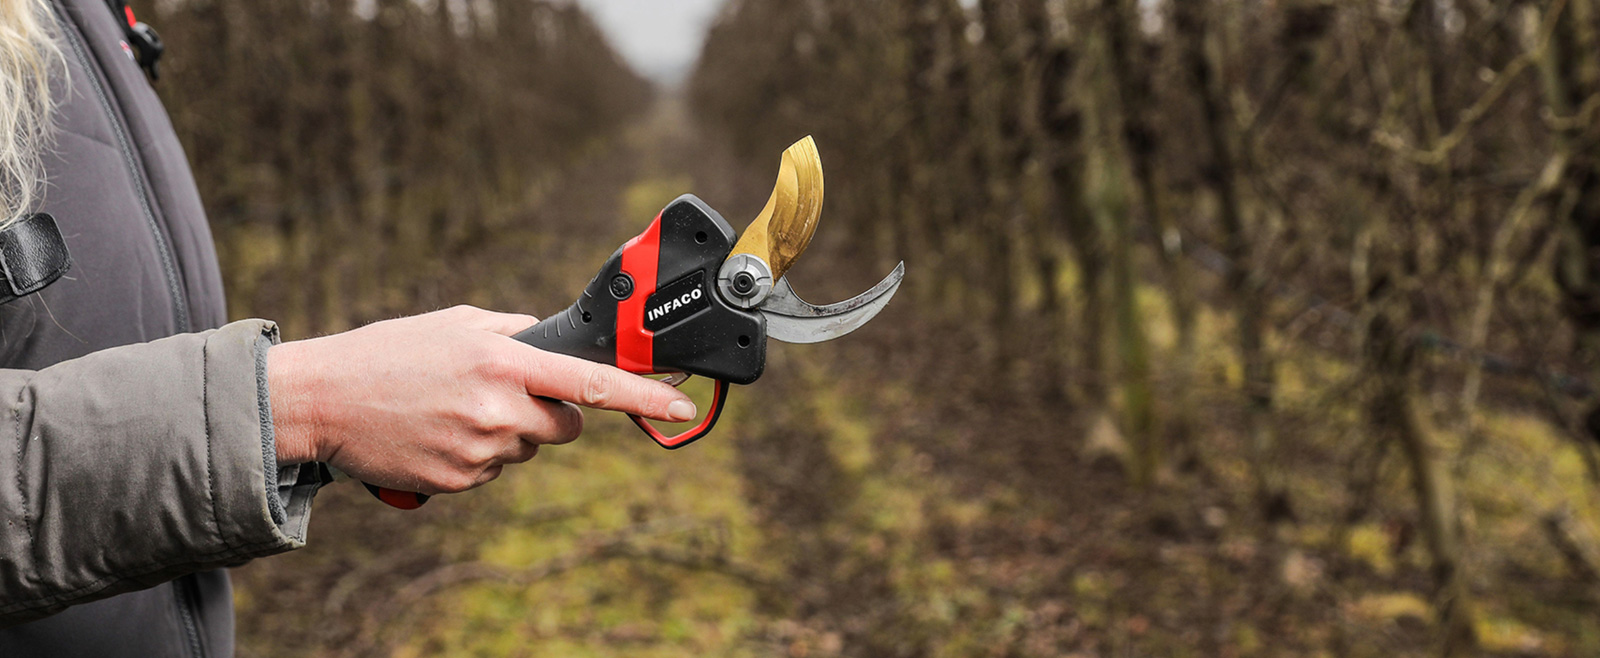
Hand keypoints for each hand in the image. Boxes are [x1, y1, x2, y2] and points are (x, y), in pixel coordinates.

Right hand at [267, 305, 695, 494]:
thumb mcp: (456, 323)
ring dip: (508, 432)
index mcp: (503, 360)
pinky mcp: (461, 480)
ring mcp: (480, 449)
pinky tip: (440, 432)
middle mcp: (498, 407)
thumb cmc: (389, 353)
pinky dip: (478, 454)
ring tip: (455, 409)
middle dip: (552, 412)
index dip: (644, 396)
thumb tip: (553, 340)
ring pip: (529, 447)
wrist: (322, 401)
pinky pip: (495, 470)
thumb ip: (513, 331)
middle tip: (505, 393)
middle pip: (568, 425)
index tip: (681, 405)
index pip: (591, 383)